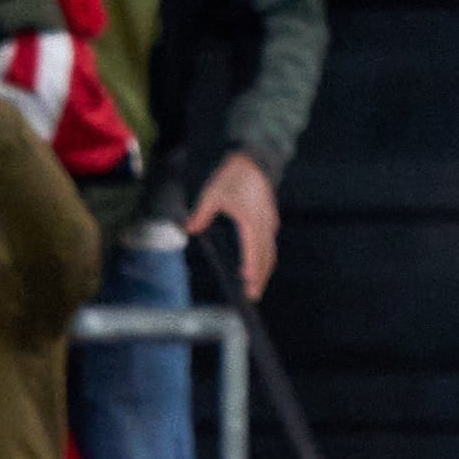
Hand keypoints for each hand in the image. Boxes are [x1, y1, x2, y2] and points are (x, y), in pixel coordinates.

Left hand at [187, 150, 280, 299]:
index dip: (252, 268)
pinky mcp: (269, 220)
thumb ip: (201, 214)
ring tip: (255, 288)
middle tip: (252, 296)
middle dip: (260, 278)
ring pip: (270, 252)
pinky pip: (269, 244)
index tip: (248, 283)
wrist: (253, 162)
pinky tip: (258, 267)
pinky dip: (264, 258)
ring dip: (264, 271)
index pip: (253, 250)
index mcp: (252, 220)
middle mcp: (264, 224)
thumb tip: (188, 229)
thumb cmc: (231, 177)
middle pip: (266, 256)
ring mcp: (269, 222)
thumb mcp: (212, 194)